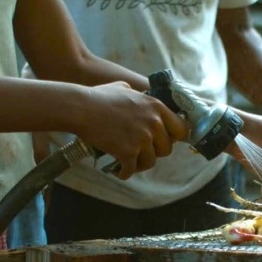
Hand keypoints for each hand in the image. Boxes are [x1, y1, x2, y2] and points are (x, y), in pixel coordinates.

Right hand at [72, 81, 188, 179]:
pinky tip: (118, 170)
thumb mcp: (124, 88)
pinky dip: (124, 172)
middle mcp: (153, 123)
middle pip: (167, 149)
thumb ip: (139, 95)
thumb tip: (141, 96)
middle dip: (154, 152)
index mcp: (156, 107)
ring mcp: (142, 139)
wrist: (80, 109)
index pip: (181, 129)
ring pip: (150, 162)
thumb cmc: (98, 97)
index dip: (174, 138)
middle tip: (141, 152)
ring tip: (128, 162)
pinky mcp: (128, 153)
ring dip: (140, 164)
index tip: (165, 142)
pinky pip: (131, 170)